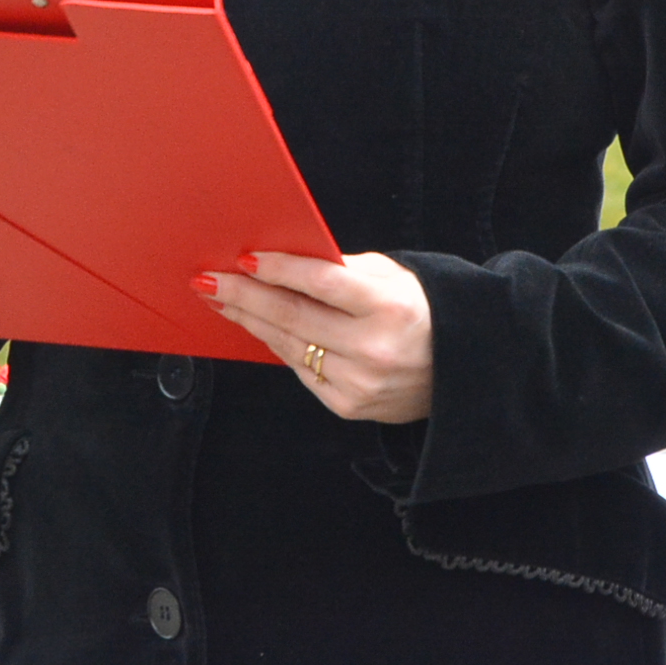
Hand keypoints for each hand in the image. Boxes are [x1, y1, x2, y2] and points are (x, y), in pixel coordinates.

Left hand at [197, 251, 434, 424]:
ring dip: (249, 321)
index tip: (243, 257)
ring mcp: (359, 383)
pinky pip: (301, 370)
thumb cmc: (419, 309)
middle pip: (293, 317)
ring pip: (289, 346)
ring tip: (220, 300)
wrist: (458, 369)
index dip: (280, 269)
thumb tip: (282, 260)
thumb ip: (343, 269)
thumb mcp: (393, 276)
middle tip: (208, 280)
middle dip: (244, 296)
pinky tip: (256, 326)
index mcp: (389, 305)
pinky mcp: (348, 406)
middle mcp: (373, 348)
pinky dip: (277, 346)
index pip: (323, 282)